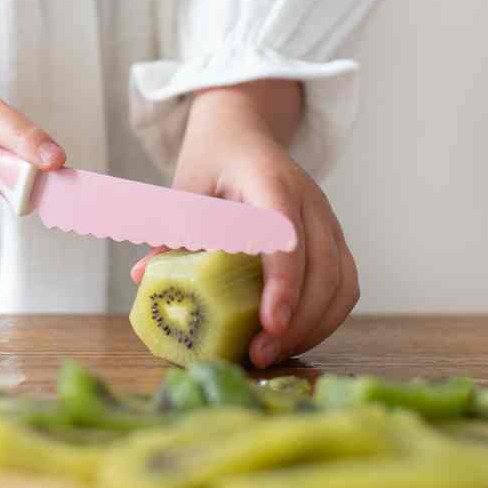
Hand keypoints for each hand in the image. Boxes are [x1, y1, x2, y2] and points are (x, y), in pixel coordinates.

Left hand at [130, 80, 358, 367]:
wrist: (244, 132)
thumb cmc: (212, 159)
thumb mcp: (184, 186)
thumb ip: (171, 230)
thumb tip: (143, 278)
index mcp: (269, 181)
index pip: (286, 233)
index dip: (283, 280)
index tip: (269, 323)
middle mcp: (309, 200)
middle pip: (323, 267)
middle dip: (298, 320)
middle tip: (260, 355)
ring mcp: (327, 219)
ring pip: (342, 282)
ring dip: (313, 326)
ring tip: (273, 354)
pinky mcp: (334, 239)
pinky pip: (345, 285)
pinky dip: (324, 318)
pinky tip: (293, 338)